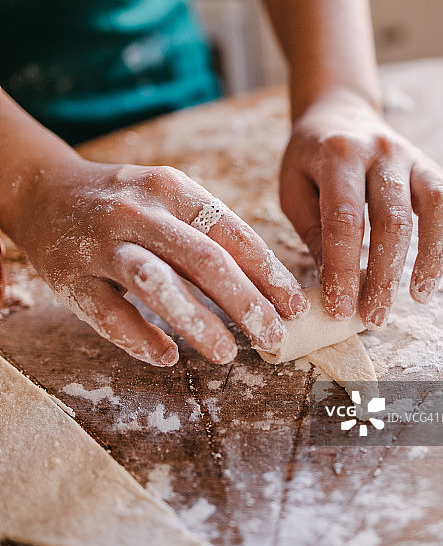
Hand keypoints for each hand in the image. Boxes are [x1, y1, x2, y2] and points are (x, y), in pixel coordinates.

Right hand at [14, 158, 308, 366]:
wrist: (46, 192)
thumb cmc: (124, 203)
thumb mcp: (168, 198)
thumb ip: (208, 231)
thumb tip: (265, 285)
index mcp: (172, 189)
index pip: (232, 232)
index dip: (268, 272)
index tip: (294, 305)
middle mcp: (138, 211)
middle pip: (203, 259)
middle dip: (246, 302)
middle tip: (272, 337)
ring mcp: (102, 244)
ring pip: (158, 284)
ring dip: (198, 323)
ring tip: (227, 354)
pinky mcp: (72, 277)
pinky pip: (110, 314)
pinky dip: (141, 338)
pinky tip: (167, 356)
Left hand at [280, 89, 442, 326]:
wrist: (339, 113)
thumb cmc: (310, 158)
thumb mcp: (294, 189)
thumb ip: (313, 231)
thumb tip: (335, 283)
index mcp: (338, 156)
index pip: (344, 220)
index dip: (343, 269)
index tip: (341, 308)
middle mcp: (381, 152)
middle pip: (393, 219)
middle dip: (385, 276)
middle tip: (376, 315)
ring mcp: (414, 156)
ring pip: (438, 207)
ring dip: (433, 257)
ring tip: (420, 295)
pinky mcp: (434, 166)